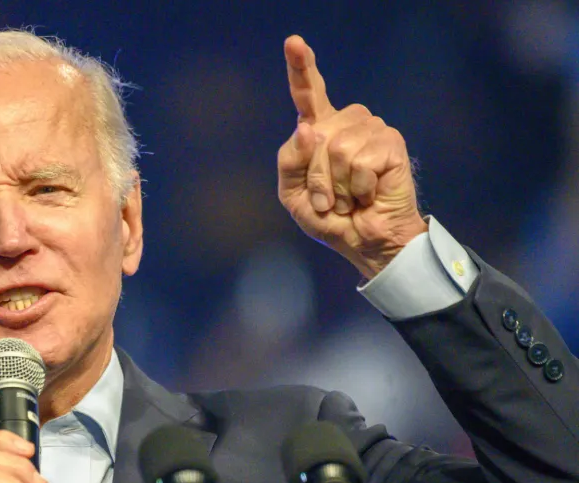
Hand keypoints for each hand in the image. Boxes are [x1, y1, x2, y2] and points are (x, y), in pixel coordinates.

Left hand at [277, 35, 426, 278]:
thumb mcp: (292, 195)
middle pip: (314, 136)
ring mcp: (371, 130)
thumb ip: (289, 161)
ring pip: (336, 148)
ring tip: (349, 198)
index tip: (294, 41)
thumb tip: (308, 127)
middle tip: (330, 201)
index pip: (308, 93)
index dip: (301, 67)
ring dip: (336, 185)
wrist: (364, 242)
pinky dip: (358, 188)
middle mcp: (346, 124)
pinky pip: (359, 161)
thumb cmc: (331, 218)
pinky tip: (367, 195)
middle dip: (314, 178)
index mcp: (319, 130)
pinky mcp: (391, 143)